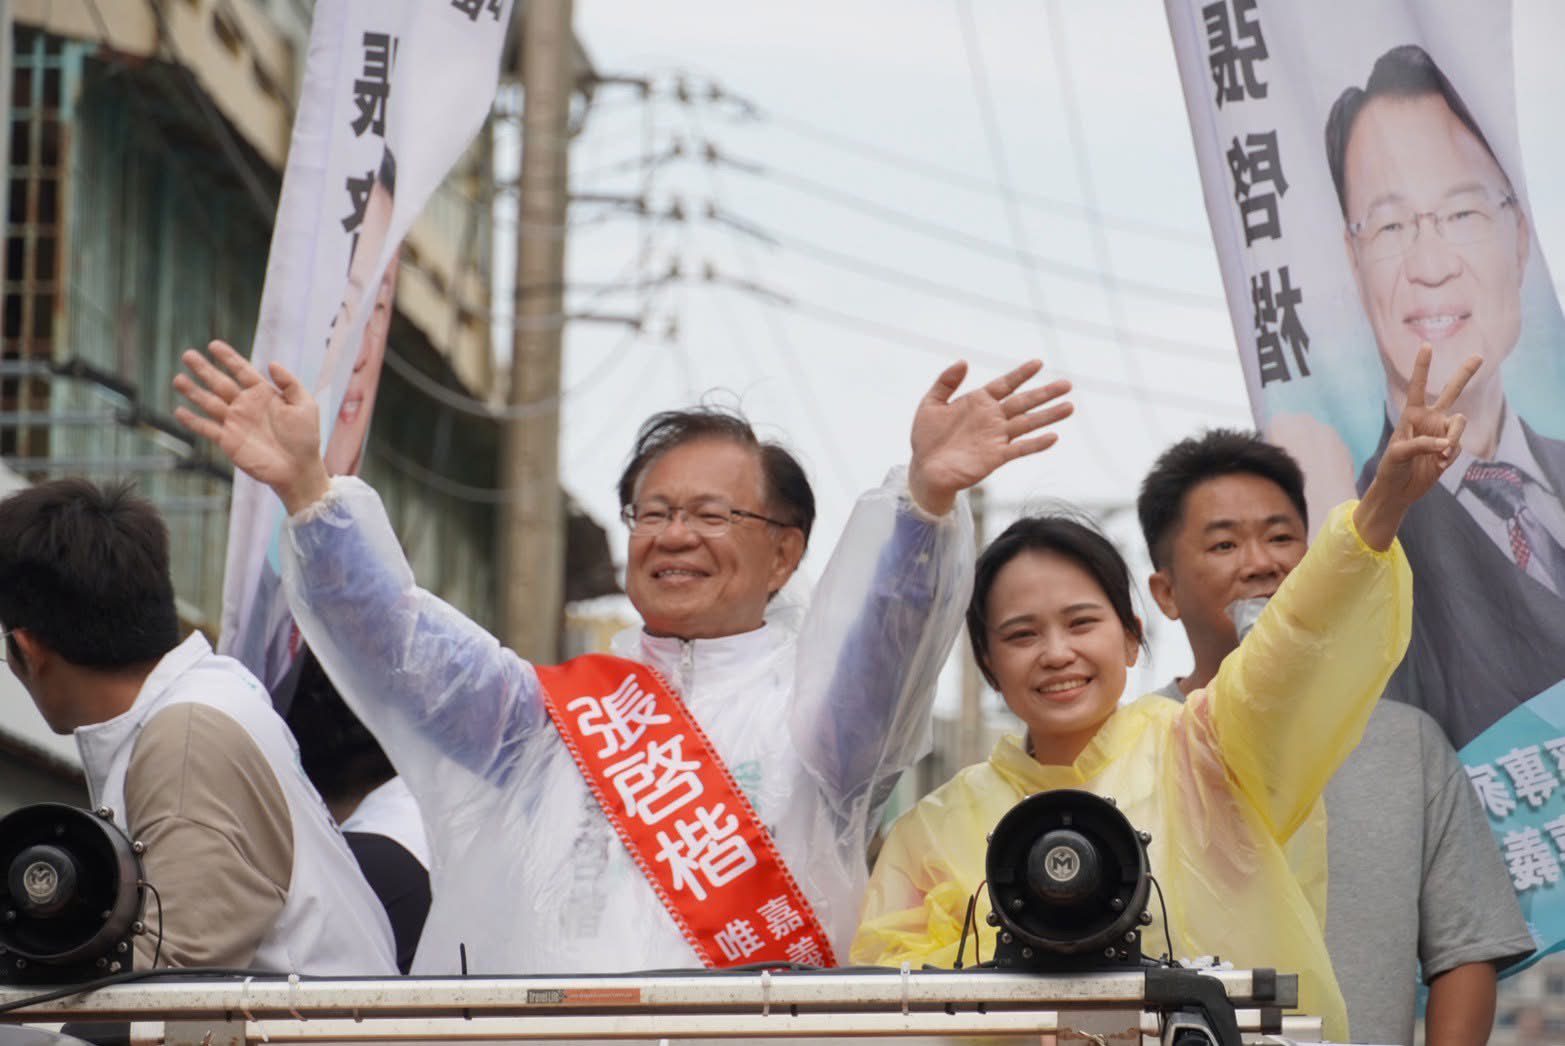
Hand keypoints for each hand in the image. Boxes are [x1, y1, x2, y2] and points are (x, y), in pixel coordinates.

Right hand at [173, 340, 331, 514]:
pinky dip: (193, 421)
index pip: (242, 371)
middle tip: (187, 355)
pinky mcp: (229, 440)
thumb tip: (272, 363)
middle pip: (220, 382)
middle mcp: (246, 405)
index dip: (228, 358)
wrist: (299, 469)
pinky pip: (207, 428)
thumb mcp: (305, 406)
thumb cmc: (305, 438)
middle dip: (204, 369)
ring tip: (177, 379)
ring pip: (209, 402)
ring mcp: (235, 422)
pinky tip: (180, 411)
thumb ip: (290, 383)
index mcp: (263, 394)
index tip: (213, 345)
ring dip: (194, 391)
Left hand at [908, 360, 1072, 514]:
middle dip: (1045, 393)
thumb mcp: (930, 404)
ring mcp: (996, 437)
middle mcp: (992, 418)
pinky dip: (1036, 444)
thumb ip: (945, 382)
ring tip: (1070, 406)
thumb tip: (963, 361)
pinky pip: (1020, 449)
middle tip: (1067, 384)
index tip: (1038, 363)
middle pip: (1023, 402)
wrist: (925, 469)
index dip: (1021, 374)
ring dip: (1048, 415)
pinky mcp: (996, 457)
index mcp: (979, 402)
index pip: (1005, 384)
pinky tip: (1053, 437)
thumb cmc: (927, 438)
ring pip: (1028, 423)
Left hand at [1356, 344, 1479, 549]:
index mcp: (1411, 415)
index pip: (1417, 387)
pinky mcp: (1450, 449)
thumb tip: (1446, 444)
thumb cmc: (1391, 468)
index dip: (1422, 367)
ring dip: (1453, 438)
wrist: (1398, 490)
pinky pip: (1458, 446)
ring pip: (1459, 423)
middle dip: (1465, 374)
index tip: (1426, 345)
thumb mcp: (1398, 454)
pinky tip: (1438, 465)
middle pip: (1451, 392)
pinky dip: (1450, 456)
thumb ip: (1421, 444)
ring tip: (1440, 455)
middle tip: (1478, 356)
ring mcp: (1442, 433)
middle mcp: (1429, 420)